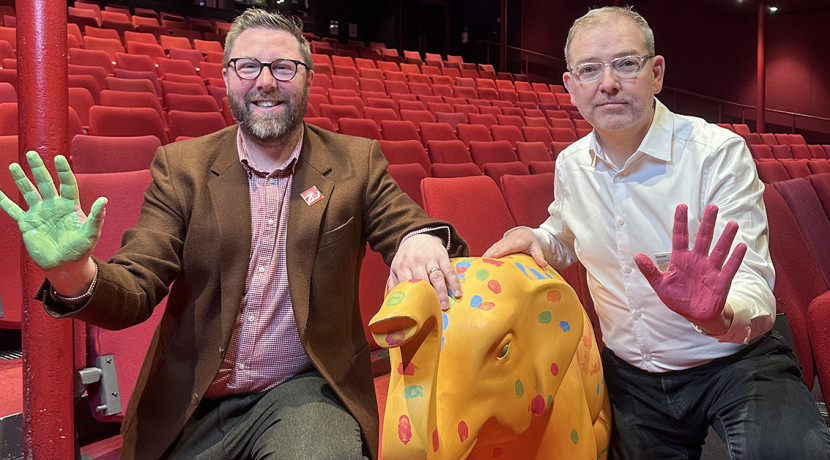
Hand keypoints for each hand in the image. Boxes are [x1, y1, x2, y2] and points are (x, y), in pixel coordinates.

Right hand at [0, 151, 105, 270]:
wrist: (65, 265)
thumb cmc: (81, 250)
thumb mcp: (91, 234)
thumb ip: (95, 217)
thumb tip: (104, 200)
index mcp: (70, 206)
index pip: (67, 184)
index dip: (64, 172)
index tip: (59, 159)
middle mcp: (54, 206)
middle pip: (46, 183)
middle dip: (38, 168)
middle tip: (32, 153)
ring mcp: (39, 213)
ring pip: (29, 192)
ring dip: (21, 179)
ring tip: (13, 165)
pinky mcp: (27, 224)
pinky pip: (13, 211)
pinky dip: (4, 202)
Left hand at [388, 233, 460, 309]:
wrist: (417, 236)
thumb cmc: (406, 257)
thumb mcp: (396, 266)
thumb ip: (394, 282)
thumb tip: (394, 300)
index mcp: (403, 266)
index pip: (406, 282)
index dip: (412, 295)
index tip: (415, 309)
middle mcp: (416, 262)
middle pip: (423, 281)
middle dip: (428, 296)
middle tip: (433, 310)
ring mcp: (430, 259)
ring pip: (437, 277)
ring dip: (442, 292)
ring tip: (445, 306)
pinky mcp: (442, 257)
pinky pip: (449, 271)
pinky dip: (454, 283)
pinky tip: (458, 294)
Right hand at [483, 227, 547, 267]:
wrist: (523, 233)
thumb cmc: (530, 242)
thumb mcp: (536, 247)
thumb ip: (539, 256)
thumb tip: (544, 264)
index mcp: (514, 243)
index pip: (505, 248)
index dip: (498, 253)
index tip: (491, 258)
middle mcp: (504, 243)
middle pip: (494, 250)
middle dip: (487, 258)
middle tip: (481, 267)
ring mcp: (499, 244)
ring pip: (489, 251)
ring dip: (483, 259)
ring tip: (477, 269)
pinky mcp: (495, 247)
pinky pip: (488, 252)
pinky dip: (483, 258)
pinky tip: (479, 267)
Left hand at [634, 204, 745, 335]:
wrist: (695, 315)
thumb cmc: (678, 298)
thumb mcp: (660, 285)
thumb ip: (650, 271)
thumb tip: (636, 256)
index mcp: (681, 260)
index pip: (680, 237)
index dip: (680, 222)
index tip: (681, 206)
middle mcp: (697, 261)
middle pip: (703, 238)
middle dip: (708, 223)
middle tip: (713, 207)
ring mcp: (710, 270)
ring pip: (719, 250)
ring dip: (726, 238)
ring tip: (732, 224)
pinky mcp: (721, 281)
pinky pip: (729, 268)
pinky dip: (735, 258)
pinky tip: (740, 246)